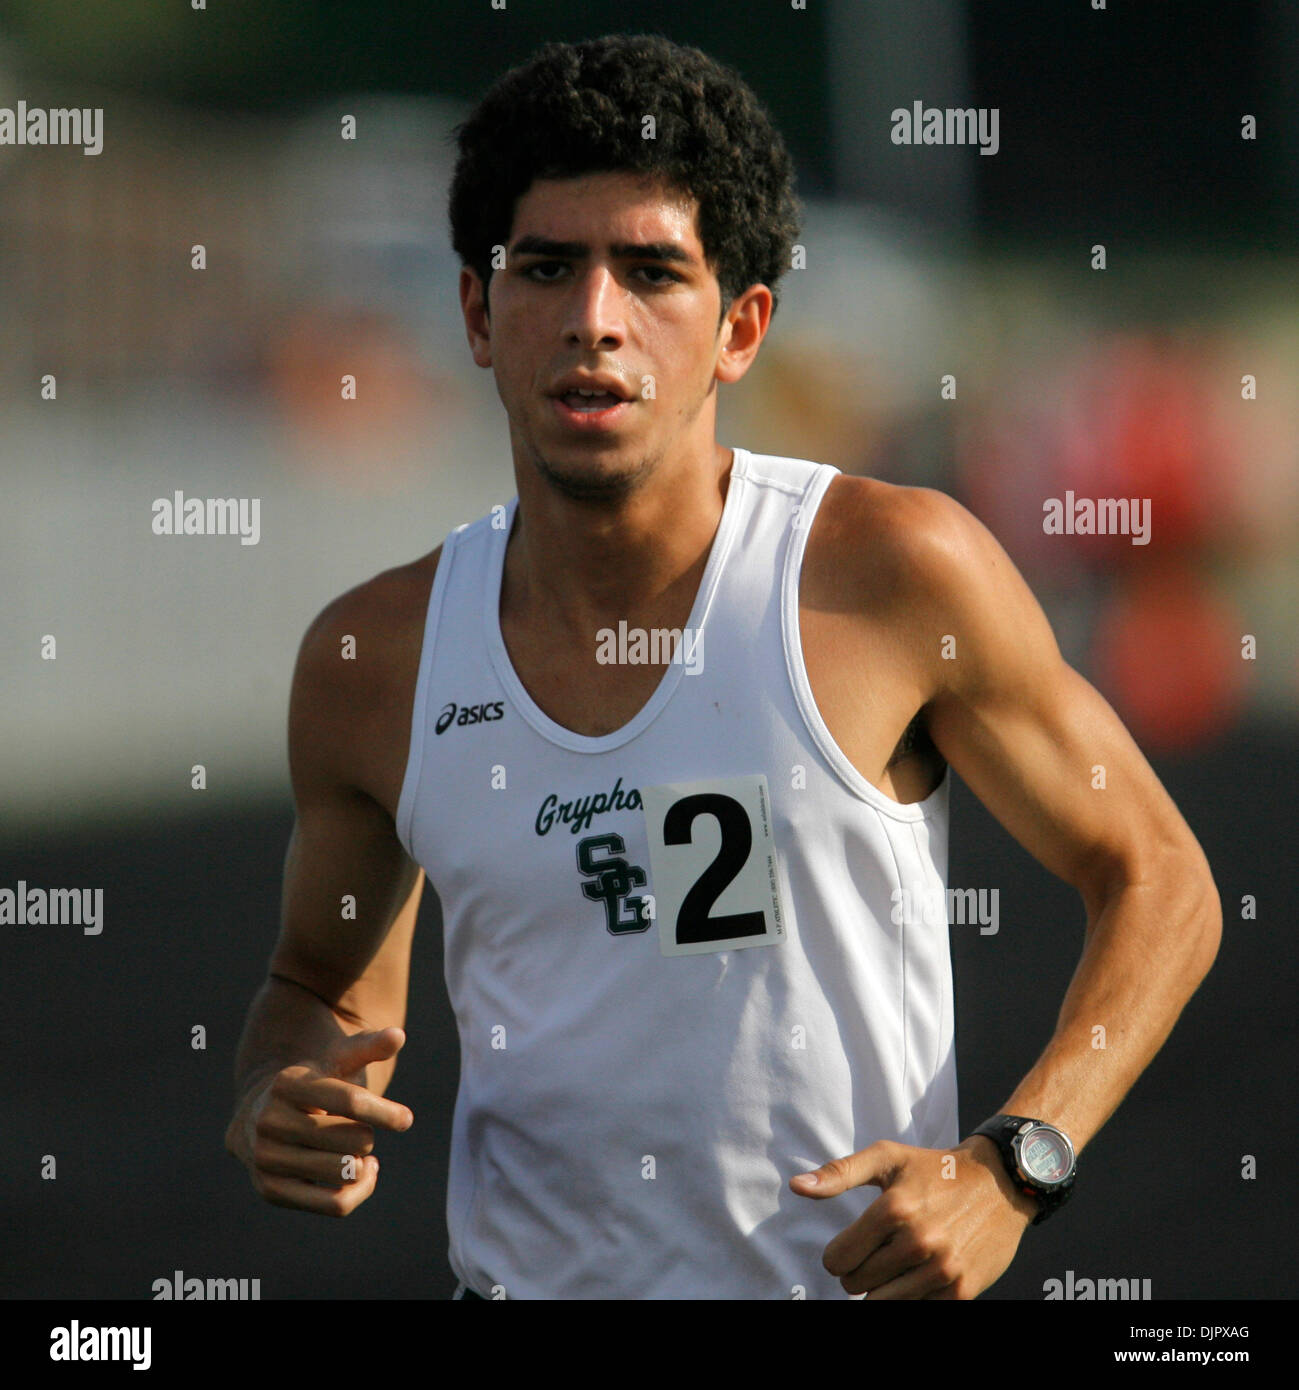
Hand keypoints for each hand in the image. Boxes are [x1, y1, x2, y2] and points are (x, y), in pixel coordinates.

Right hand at [226, 1026, 413, 1216]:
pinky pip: (334, 1204)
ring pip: (346, 1172)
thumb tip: (398, 1035)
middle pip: (353, 1140)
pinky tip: (362, 1174)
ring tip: (359, 1153)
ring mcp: (266, 1157)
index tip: (406, 1119)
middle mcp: (270, 1121)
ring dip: (363, 1163)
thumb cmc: (312, 1085)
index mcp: (289, 1083)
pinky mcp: (270, 1190)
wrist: (260, 1116)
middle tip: (360, 1131)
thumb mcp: (336, 1061)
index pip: (351, 1101)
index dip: (385, 1112)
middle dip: (367, 1136)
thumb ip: (368, 1047)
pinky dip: (358, 1192)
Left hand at [790, 1135, 1036, 1297]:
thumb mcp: (886, 1158)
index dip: (838, 1256)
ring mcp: (942, 1269)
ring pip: (882, 1304)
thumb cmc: (935, 1169)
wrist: (1000, 1183)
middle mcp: (918, 1241)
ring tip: (893, 1266)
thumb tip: (796, 1187)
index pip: (838, 1258)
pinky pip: (915, 1311)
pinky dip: (909, 1298)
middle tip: (876, 1254)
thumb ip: (838, 1173)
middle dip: (858, 1273)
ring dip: (880, 1290)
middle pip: (857, 1284)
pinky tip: (917, 1275)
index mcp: (894, 1209)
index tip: (850, 1247)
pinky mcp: (961, 1291)